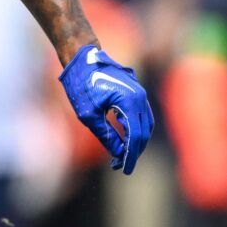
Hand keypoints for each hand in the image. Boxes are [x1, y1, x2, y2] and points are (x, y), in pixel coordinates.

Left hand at [58, 45, 153, 173]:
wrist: (82, 57)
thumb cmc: (81, 83)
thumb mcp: (88, 114)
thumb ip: (105, 134)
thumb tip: (118, 154)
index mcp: (130, 101)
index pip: (136, 136)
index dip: (131, 155)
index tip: (124, 170)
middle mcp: (140, 97)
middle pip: (144, 131)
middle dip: (134, 151)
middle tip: (121, 166)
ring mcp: (139, 93)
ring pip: (145, 124)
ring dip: (136, 141)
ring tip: (122, 156)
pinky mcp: (135, 92)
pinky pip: (141, 115)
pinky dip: (135, 129)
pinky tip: (124, 139)